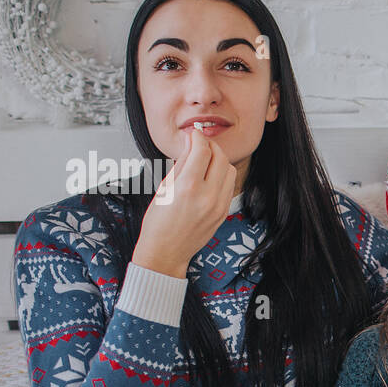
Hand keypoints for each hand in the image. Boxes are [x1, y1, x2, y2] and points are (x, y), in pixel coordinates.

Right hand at [131, 128, 237, 277]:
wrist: (166, 252)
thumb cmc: (158, 222)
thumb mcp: (164, 187)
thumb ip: (181, 163)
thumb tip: (191, 144)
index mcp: (187, 188)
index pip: (202, 150)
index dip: (198, 137)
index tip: (193, 134)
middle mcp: (207, 197)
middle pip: (220, 157)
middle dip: (210, 146)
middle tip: (199, 144)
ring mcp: (218, 206)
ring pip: (229, 169)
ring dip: (218, 160)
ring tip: (203, 161)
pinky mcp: (224, 212)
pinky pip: (229, 185)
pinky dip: (221, 175)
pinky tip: (208, 176)